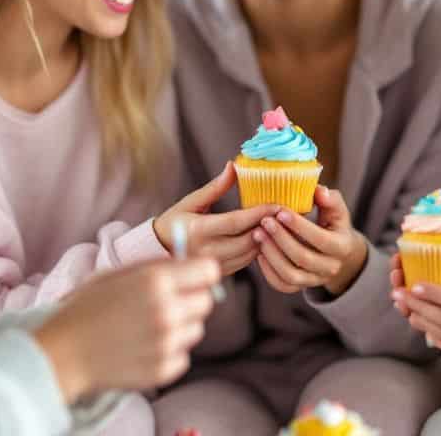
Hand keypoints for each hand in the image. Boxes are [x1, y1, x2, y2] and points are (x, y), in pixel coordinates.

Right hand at [34, 257, 220, 401]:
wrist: (63, 353)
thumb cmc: (86, 309)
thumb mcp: (116, 275)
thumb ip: (155, 267)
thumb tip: (189, 264)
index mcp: (156, 281)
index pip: (209, 271)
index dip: (200, 273)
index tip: (190, 278)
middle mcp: (167, 311)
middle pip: (206, 301)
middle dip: (191, 299)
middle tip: (165, 303)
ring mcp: (167, 343)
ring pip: (196, 329)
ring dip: (180, 327)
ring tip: (147, 327)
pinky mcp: (164, 370)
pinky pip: (183, 355)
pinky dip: (168, 352)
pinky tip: (142, 347)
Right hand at [154, 162, 277, 275]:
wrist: (158, 249)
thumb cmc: (174, 221)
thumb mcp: (191, 201)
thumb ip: (215, 187)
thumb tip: (233, 166)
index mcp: (198, 230)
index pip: (236, 222)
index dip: (259, 213)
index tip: (276, 204)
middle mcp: (206, 251)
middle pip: (247, 240)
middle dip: (267, 227)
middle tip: (282, 213)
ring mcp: (213, 264)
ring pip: (249, 254)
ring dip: (265, 239)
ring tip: (276, 224)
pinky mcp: (220, 273)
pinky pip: (245, 262)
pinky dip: (256, 249)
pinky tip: (262, 236)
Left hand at [253, 185, 367, 295]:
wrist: (338, 253)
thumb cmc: (334, 224)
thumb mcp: (337, 210)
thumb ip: (330, 199)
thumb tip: (319, 191)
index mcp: (342, 247)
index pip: (320, 239)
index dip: (299, 226)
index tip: (281, 211)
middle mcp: (330, 267)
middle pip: (302, 258)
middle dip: (281, 238)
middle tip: (264, 221)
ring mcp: (315, 280)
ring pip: (290, 275)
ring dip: (271, 255)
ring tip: (258, 234)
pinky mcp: (301, 286)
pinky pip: (282, 285)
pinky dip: (268, 271)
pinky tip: (259, 252)